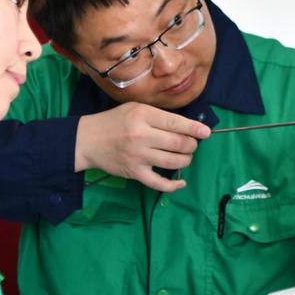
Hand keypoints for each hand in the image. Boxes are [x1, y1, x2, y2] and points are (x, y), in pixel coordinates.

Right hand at [76, 103, 209, 191]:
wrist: (88, 140)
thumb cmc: (114, 121)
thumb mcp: (135, 108)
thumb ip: (158, 116)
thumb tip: (186, 126)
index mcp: (143, 116)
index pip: (176, 123)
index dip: (195, 129)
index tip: (206, 133)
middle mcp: (142, 136)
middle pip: (178, 143)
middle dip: (191, 145)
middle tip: (191, 145)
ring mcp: (138, 156)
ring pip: (173, 162)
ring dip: (186, 160)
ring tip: (185, 156)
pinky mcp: (135, 173)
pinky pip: (159, 183)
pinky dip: (173, 185)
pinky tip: (181, 183)